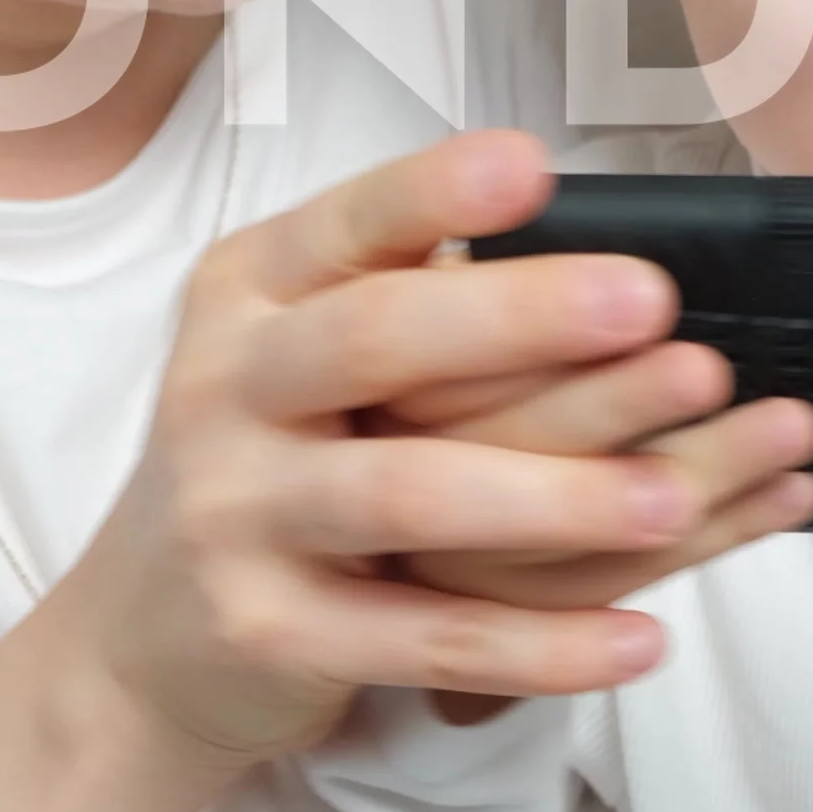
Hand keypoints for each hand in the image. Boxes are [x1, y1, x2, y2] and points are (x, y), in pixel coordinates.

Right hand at [52, 129, 812, 773]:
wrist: (139, 640)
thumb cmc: (264, 468)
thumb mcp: (294, 357)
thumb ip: (403, 304)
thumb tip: (596, 267)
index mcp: (249, 296)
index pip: (344, 226)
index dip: (432, 193)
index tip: (530, 165)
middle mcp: (228, 388)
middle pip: (374, 341)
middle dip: (519, 318)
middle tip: (649, 304)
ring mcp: (238, 513)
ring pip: (404, 495)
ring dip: (552, 495)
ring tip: (674, 499)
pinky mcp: (269, 631)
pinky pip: (421, 638)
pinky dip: (538, 646)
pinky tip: (639, 638)